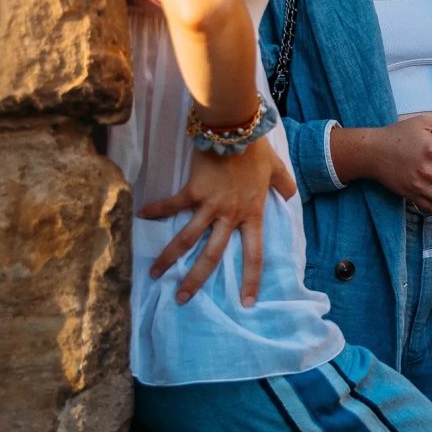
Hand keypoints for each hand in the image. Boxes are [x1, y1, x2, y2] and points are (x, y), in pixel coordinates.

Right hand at [141, 136, 296, 305]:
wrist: (235, 128)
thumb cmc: (256, 149)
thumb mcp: (277, 169)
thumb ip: (284, 185)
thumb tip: (290, 196)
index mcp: (252, 214)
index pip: (254, 255)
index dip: (251, 280)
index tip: (246, 303)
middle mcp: (230, 215)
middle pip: (212, 255)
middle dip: (196, 279)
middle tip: (182, 299)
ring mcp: (209, 205)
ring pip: (187, 239)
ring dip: (169, 257)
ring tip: (154, 273)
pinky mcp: (192, 190)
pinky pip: (172, 205)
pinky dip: (156, 210)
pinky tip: (140, 216)